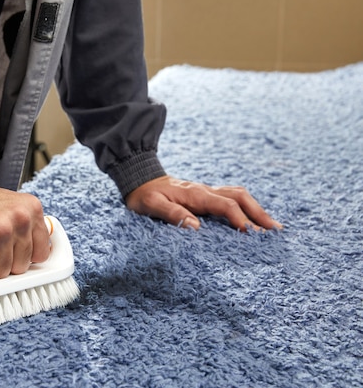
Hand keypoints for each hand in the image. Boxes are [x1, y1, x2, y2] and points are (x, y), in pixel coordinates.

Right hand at [0, 183, 50, 282]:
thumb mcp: (7, 207)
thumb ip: (25, 228)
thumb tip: (40, 255)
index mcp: (30, 208)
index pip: (42, 252)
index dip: (24, 258)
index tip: (12, 254)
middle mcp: (19, 218)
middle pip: (21, 267)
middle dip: (2, 262)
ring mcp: (0, 231)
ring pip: (2, 274)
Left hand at [125, 175, 282, 231]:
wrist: (138, 179)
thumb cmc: (143, 196)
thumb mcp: (152, 206)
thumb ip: (172, 215)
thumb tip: (196, 227)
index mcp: (195, 194)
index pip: (225, 206)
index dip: (239, 219)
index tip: (251, 234)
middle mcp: (205, 191)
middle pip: (239, 197)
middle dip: (258, 213)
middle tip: (275, 231)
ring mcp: (207, 192)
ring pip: (238, 195)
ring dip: (256, 209)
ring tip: (271, 227)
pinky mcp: (205, 196)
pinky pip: (231, 199)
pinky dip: (246, 207)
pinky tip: (253, 219)